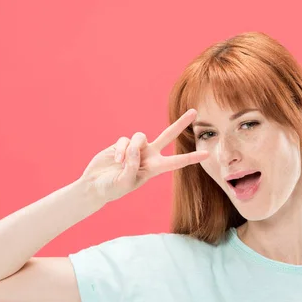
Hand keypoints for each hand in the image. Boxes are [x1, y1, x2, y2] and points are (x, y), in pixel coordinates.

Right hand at [79, 109, 208, 203]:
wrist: (95, 185)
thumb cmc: (111, 188)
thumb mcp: (123, 183)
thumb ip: (131, 166)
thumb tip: (134, 149)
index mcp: (154, 169)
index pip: (176, 162)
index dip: (191, 158)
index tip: (206, 154)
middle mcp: (149, 156)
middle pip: (168, 135)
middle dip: (181, 123)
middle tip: (194, 112)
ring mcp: (136, 148)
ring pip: (140, 136)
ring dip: (130, 148)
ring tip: (120, 162)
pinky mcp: (123, 144)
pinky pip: (125, 140)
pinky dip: (120, 149)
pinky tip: (115, 160)